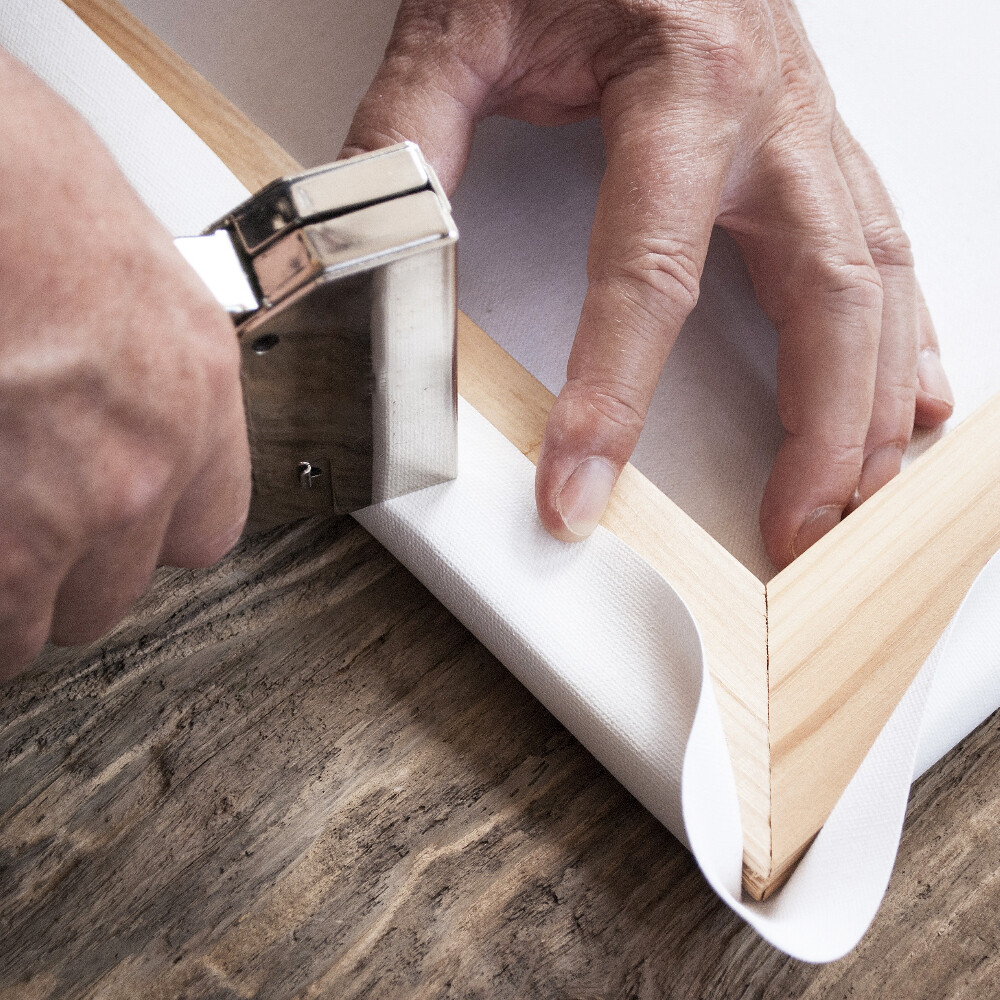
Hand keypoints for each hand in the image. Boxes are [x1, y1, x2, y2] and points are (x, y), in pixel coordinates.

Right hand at [0, 51, 249, 677]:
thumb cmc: (24, 191)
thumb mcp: (133, 284)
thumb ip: (143, 383)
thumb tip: (105, 420)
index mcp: (196, 396)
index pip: (206, 531)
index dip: (145, 540)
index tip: (110, 537)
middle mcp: (147, 462)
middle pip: (118, 590)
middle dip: (66, 577)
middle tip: (23, 540)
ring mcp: (65, 506)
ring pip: (40, 621)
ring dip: (7, 601)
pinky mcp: (1, 539)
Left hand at [342, 0, 953, 567]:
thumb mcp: (469, 16)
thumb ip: (414, 127)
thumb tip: (379, 233)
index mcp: (684, 77)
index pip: (650, 272)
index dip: (613, 395)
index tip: (579, 487)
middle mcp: (770, 111)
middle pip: (827, 294)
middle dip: (819, 430)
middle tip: (791, 531)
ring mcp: (805, 130)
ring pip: (876, 281)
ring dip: (873, 402)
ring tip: (853, 497)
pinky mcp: (811, 145)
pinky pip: (882, 246)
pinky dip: (903, 335)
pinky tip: (911, 394)